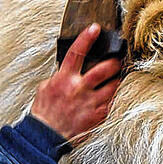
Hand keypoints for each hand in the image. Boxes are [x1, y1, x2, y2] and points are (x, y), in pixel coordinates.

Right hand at [31, 23, 121, 139]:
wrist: (46, 135)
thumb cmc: (45, 112)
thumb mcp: (46, 87)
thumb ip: (59, 76)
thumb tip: (67, 68)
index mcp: (64, 79)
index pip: (77, 53)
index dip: (86, 38)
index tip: (95, 28)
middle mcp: (79, 89)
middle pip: (105, 69)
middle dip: (115, 62)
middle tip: (117, 59)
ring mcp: (90, 103)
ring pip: (114, 85)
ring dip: (117, 79)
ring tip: (118, 77)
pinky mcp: (98, 116)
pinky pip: (112, 102)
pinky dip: (114, 97)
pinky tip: (112, 94)